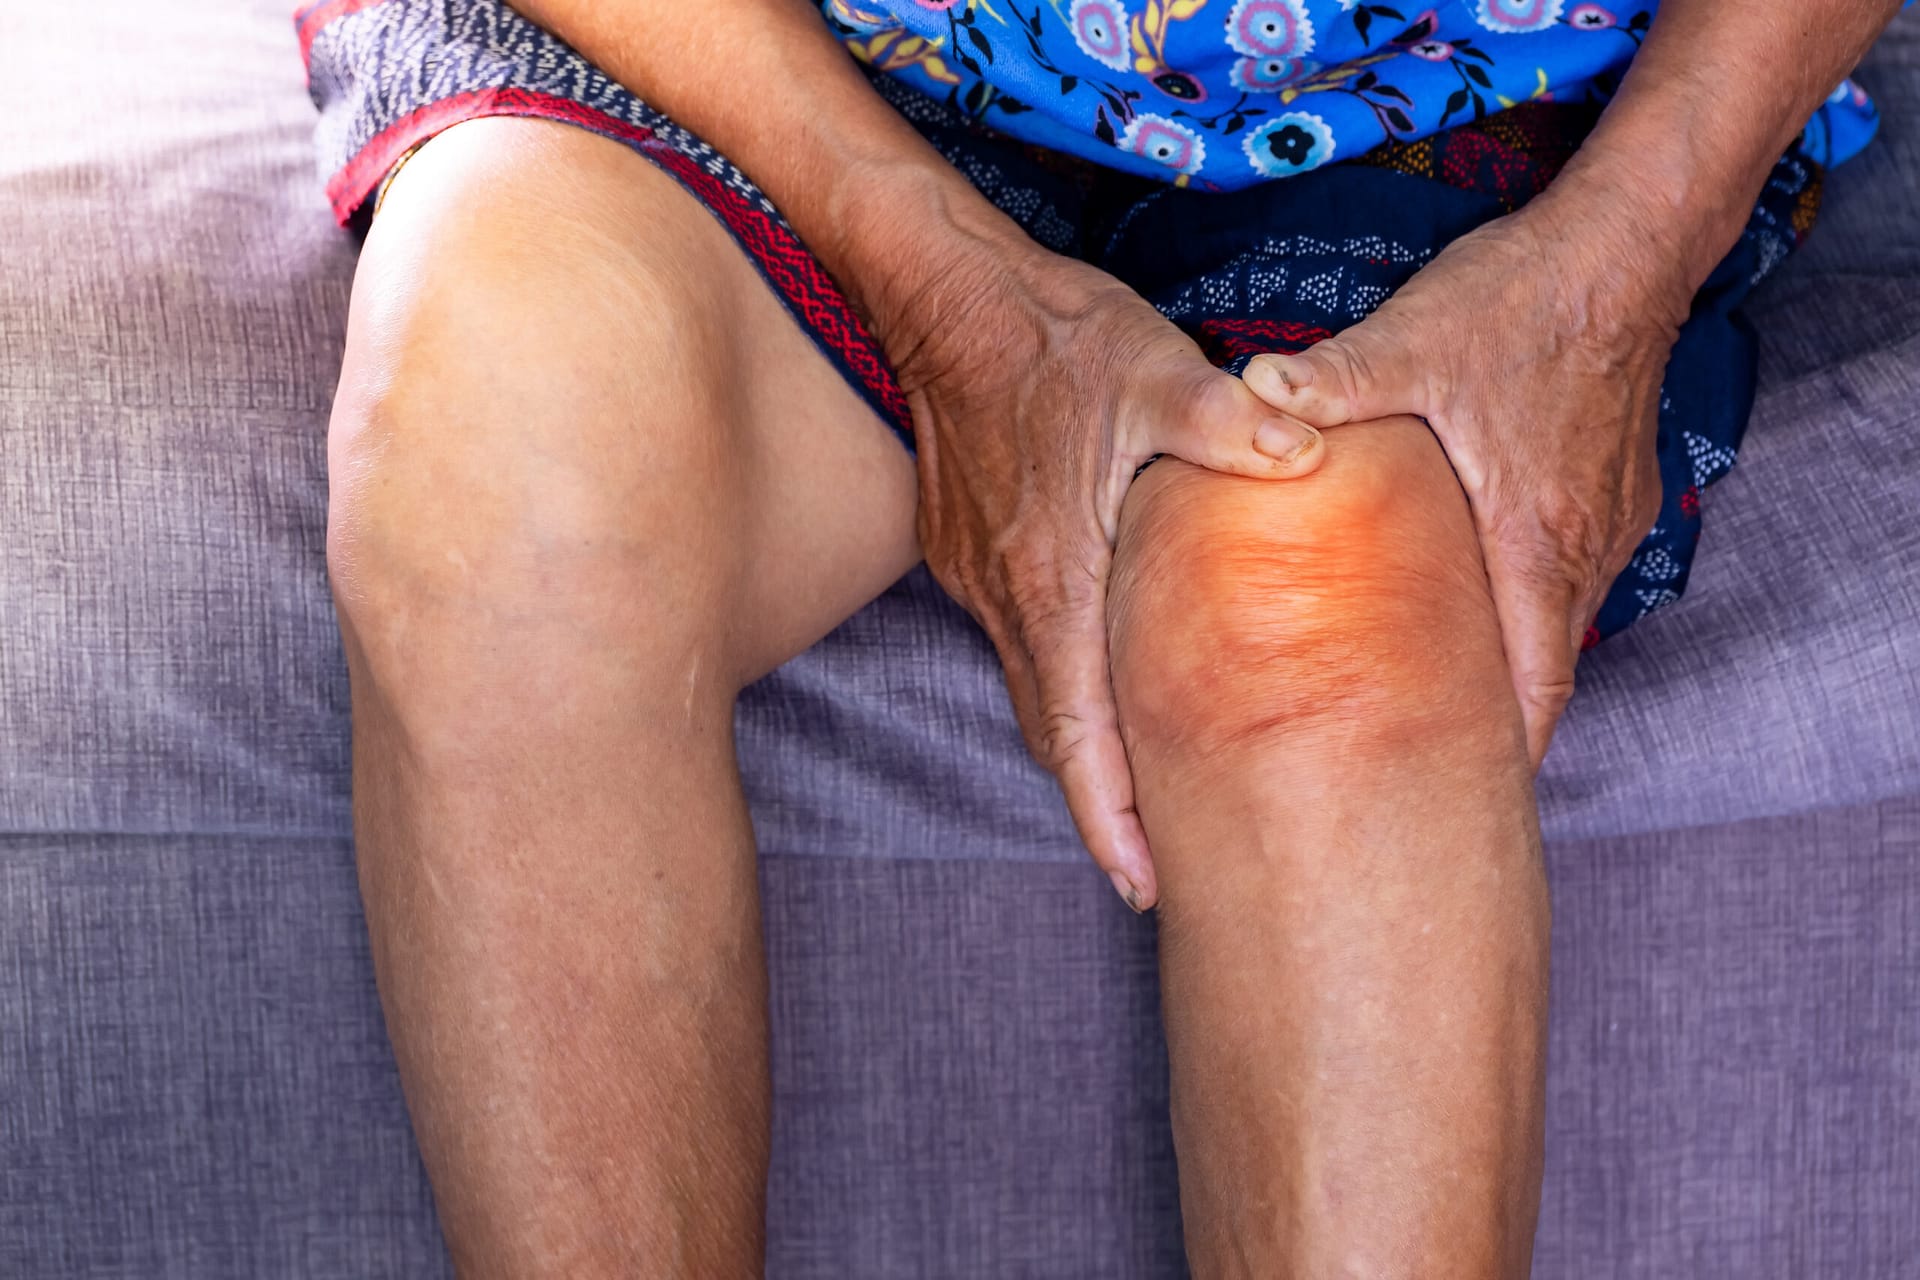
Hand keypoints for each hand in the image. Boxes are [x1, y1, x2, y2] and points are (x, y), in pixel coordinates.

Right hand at [891, 233, 1326, 909]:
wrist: (939, 296)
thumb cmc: (1046, 338)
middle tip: (1151, 864)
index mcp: (1053, 580)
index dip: (1108, 821)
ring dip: (1079, 747)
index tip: (1141, 885)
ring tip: (1135, 789)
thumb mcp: (1148, 369)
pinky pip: (1016, 643)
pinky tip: (1098, 672)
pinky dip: (1059, 684)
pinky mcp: (968, 551)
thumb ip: (1227, 422)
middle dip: (1099, 808)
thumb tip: (1307, 453)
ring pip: (1032, 693)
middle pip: (1051, 737)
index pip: (1078, 737)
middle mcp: (1008, 598)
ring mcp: (978, 578)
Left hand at [1240, 195, 1689, 769]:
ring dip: (1503, 665)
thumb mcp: (1416, 339)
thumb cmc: (1526, 298)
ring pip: (1552, 624)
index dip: (1496, 755)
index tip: (1453, 809)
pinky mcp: (1608, 491)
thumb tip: (1253, 402)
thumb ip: (1332, 384)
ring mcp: (1605, 521)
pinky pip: (1562, 576)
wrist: (1627, 244)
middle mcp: (1583, 546)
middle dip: (1488, 727)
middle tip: (1420, 774)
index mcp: (1536, 536)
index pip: (1531, 684)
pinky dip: (1518, 608)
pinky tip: (1462, 603)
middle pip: (1543, 671)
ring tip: (1430, 706)